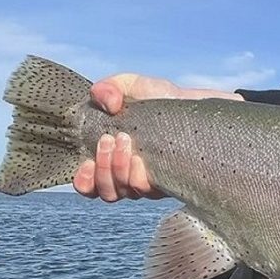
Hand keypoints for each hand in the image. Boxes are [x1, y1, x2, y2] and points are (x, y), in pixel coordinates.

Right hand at [72, 74, 179, 200]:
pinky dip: (137, 176)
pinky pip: (147, 191)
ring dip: (118, 169)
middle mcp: (130, 175)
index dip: (84, 181)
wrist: (196, 105)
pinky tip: (140, 158)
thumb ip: (110, 88)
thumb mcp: (132, 86)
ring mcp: (151, 181)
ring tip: (125, 141)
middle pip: (107, 192)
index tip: (86, 162)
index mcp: (112, 158)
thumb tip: (106, 101)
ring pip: (125, 192)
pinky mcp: (169, 182)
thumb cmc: (160, 99)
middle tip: (110, 138)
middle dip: (102, 166)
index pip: (90, 186)